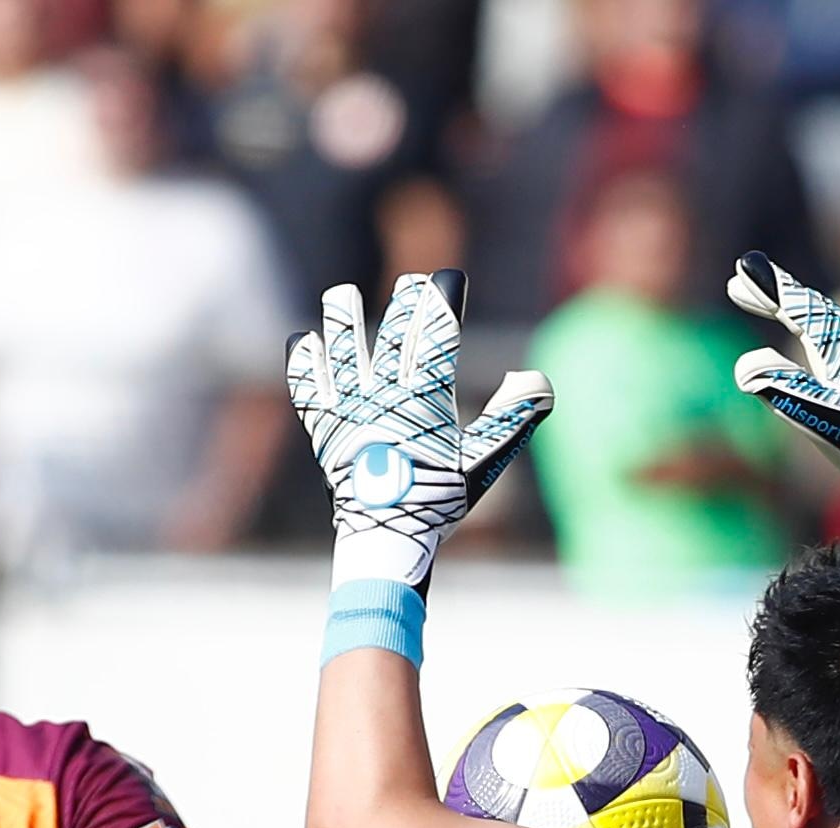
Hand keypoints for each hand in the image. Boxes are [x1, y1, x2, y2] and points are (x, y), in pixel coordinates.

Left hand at [285, 274, 549, 588]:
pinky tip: (302, 344)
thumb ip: (512, 419)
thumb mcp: (483, 462)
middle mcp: (384, 394)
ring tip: (342, 297)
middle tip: (411, 283)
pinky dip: (306, 366)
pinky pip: (311, 390)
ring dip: (344, 323)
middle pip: (395, 337)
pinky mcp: (326, 429)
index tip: (449, 278)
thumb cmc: (438, 500)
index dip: (443, 302)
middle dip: (406, 306)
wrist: (385, 535)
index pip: (437, 336)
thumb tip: (538, 381)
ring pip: (345, 354)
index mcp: (425, 397)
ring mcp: (350, 409)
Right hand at [725, 251, 839, 558]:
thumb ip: (782, 388)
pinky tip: (803, 328)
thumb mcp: (820, 418)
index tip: (744, 266)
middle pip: (808, 304)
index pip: (799, 306)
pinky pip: (833, 329)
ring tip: (764, 299)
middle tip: (739, 284)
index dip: (769, 286)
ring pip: (821, 315)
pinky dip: (810, 321)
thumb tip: (745, 366)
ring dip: (791, 305)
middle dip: (773, 293)